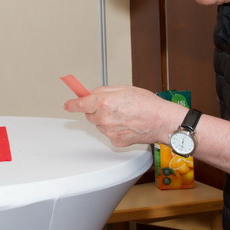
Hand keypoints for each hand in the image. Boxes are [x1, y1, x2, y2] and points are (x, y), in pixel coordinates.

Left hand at [64, 85, 181, 146]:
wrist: (162, 121)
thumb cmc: (147, 104)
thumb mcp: (123, 89)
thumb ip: (104, 91)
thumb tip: (92, 94)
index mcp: (104, 102)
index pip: (80, 104)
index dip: (72, 104)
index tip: (68, 105)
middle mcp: (104, 118)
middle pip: (90, 115)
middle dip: (97, 110)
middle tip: (113, 106)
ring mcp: (109, 131)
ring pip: (100, 125)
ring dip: (106, 120)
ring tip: (125, 115)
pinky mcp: (116, 141)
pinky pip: (109, 134)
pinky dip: (115, 129)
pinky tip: (128, 124)